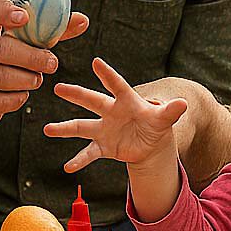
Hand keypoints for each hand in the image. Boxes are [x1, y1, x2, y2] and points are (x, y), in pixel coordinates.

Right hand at [0, 0, 88, 124]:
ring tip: (35, 79)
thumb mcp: (17, 33)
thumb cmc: (1, 46)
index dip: (6, 12)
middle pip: (0, 50)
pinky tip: (21, 94)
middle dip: (32, 58)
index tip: (25, 17)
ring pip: (1, 78)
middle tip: (52, 63)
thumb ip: (48, 26)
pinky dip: (16, 100)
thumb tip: (82, 21)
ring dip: (27, 81)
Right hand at [43, 58, 187, 171]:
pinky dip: (79, 161)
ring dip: (64, 128)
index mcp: (126, 101)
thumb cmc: (155, 124)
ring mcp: (104, 129)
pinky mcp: (103, 146)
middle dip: (76, 94)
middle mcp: (111, 112)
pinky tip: (68, 167)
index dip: (108, 75)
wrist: (149, 143)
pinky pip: (88, 153)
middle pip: (92, 101)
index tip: (97, 62)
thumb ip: (170, 111)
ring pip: (81, 127)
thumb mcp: (164, 119)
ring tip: (47, 129)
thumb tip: (183, 103)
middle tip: (59, 88)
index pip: (117, 86)